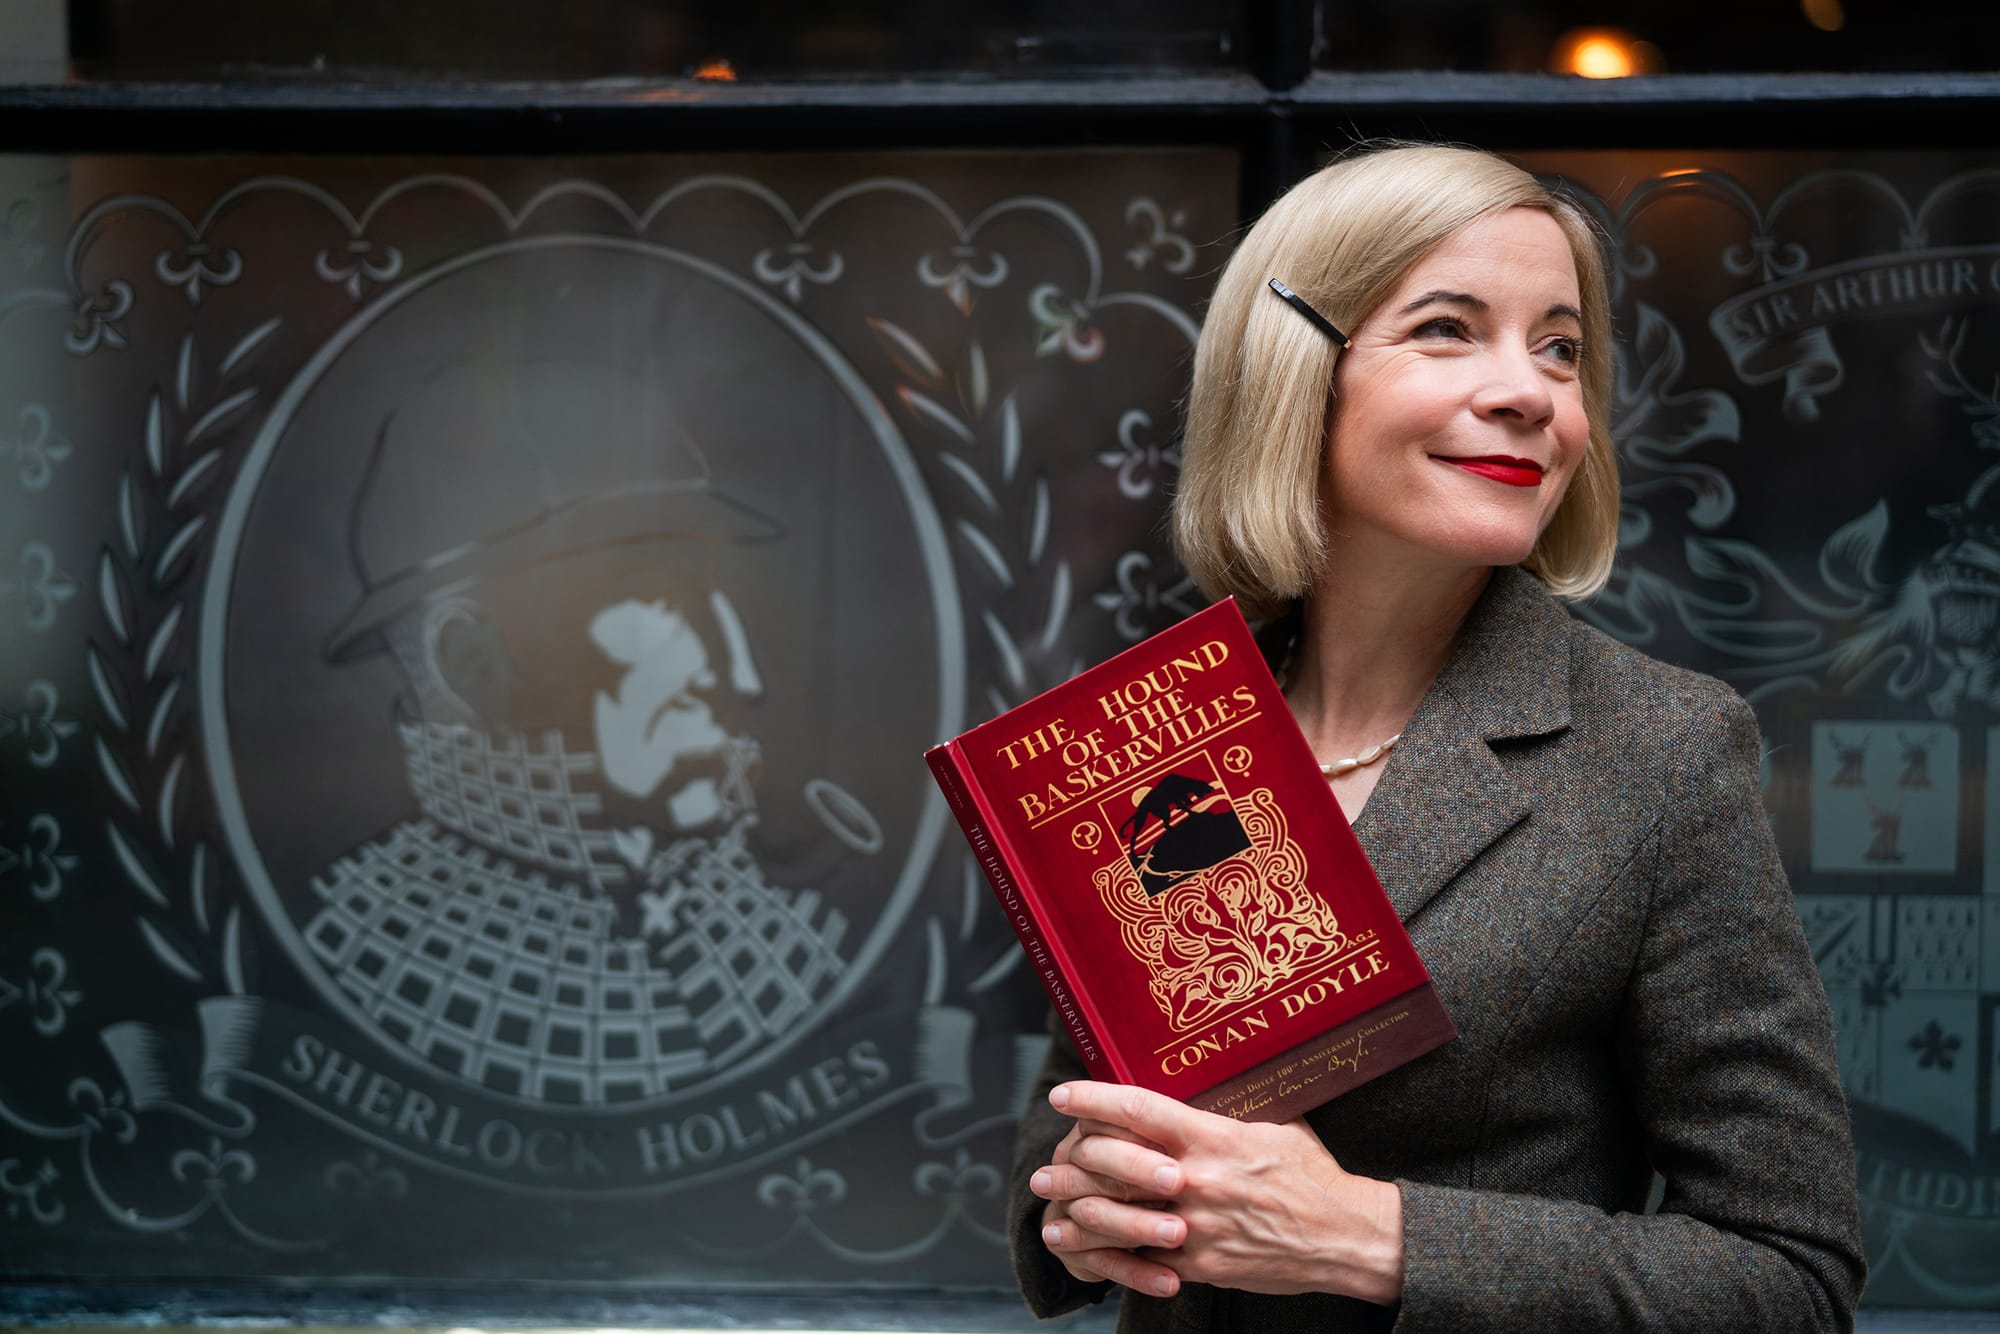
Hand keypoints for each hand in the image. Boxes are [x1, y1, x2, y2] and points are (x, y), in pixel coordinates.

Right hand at [1032, 1116, 1184, 1294]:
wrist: (1118, 1209)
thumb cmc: (1161, 1165)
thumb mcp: (1170, 1138)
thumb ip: (1181, 1129)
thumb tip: (1235, 1130)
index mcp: (1095, 1123)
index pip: (1106, 1115)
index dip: (1138, 1129)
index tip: (1177, 1160)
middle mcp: (1072, 1158)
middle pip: (1094, 1156)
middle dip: (1136, 1168)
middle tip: (1177, 1184)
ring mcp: (1066, 1203)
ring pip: (1094, 1211)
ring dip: (1137, 1223)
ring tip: (1178, 1234)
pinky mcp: (1070, 1246)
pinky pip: (1101, 1260)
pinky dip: (1138, 1272)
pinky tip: (1170, 1282)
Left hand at [1043, 1080, 1405, 1303]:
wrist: (1346, 1237)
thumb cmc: (1312, 1174)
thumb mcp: (1276, 1124)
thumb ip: (1230, 1109)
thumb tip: (1203, 1079)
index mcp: (1213, 1137)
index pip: (1138, 1109)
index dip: (1093, 1099)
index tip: (1062, 1094)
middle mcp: (1198, 1180)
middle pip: (1114, 1164)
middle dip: (1072, 1162)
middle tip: (1048, 1162)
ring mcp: (1197, 1227)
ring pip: (1119, 1220)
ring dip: (1079, 1215)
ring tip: (1053, 1212)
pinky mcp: (1202, 1265)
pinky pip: (1147, 1260)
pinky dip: (1117, 1256)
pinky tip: (1094, 1253)